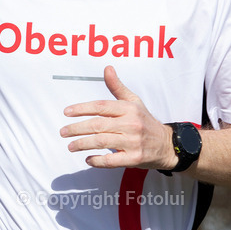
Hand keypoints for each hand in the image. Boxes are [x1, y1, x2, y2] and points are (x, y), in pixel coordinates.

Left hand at [60, 65, 175, 169]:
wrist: (167, 144)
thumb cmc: (145, 121)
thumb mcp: (134, 102)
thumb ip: (117, 87)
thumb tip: (107, 68)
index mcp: (129, 109)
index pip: (101, 106)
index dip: (82, 108)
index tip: (67, 112)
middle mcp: (132, 124)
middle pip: (98, 125)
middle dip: (77, 129)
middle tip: (63, 132)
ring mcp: (133, 142)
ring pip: (102, 142)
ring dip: (83, 144)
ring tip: (70, 146)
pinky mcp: (135, 158)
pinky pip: (112, 160)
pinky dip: (97, 160)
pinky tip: (88, 159)